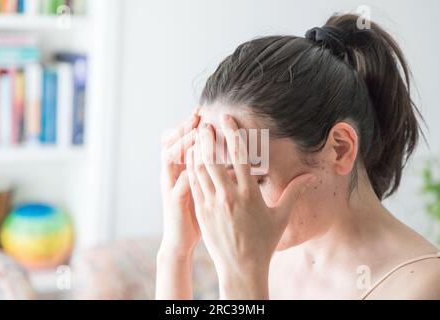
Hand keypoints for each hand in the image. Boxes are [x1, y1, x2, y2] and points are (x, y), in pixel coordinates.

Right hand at [160, 110, 200, 256]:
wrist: (180, 241)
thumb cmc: (195, 214)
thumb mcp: (201, 189)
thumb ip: (211, 174)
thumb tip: (230, 160)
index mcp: (180, 170)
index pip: (183, 142)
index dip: (190, 126)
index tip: (203, 111)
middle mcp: (172, 175)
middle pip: (172, 144)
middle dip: (184, 128)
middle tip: (197, 114)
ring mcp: (170, 187)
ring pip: (171, 160)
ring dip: (182, 144)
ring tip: (195, 131)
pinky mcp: (174, 202)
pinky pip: (178, 184)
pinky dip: (186, 172)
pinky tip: (196, 162)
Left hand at [186, 114, 315, 298]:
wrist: (241, 267)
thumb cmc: (263, 242)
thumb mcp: (281, 217)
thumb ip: (295, 192)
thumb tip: (312, 176)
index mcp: (249, 194)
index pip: (240, 157)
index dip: (233, 134)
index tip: (227, 118)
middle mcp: (228, 196)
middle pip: (214, 159)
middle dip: (207, 138)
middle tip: (205, 123)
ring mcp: (212, 204)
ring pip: (199, 170)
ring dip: (196, 151)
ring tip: (196, 137)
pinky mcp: (201, 211)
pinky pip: (193, 184)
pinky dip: (190, 169)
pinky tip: (190, 158)